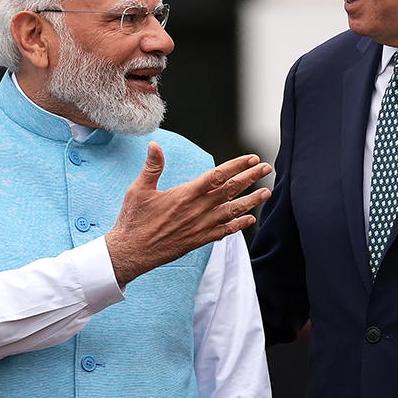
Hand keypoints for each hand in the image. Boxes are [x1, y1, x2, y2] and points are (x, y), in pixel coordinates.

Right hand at [104, 141, 271, 286]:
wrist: (130, 253)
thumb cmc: (133, 220)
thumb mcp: (139, 189)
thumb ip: (152, 167)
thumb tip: (154, 144)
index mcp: (185, 195)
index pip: (217, 176)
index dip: (236, 166)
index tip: (251, 158)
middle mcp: (196, 210)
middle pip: (230, 190)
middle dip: (250, 178)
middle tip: (267, 168)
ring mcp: (200, 227)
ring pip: (232, 211)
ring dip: (251, 201)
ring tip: (266, 192)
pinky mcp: (198, 241)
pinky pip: (224, 232)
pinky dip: (238, 225)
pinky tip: (250, 220)